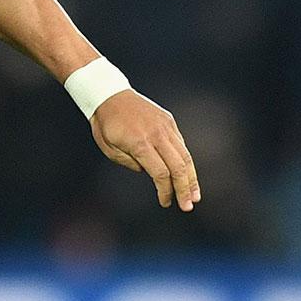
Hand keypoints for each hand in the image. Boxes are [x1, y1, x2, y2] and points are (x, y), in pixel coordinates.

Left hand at [91, 90, 199, 210]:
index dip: (165, 190)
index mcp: (139, 143)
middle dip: (185, 189)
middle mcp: (157, 134)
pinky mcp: (169, 121)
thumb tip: (152, 173)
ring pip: (185, 155)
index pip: (160, 173)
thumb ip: (131, 163)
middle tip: (188, 206)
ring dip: (192, 177)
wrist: (109, 94)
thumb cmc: (105, 124)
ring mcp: (166, 126)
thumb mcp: (109, 149)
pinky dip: (186, 161)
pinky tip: (188, 175)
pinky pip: (181, 144)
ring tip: (195, 195)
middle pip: (178, 166)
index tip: (165, 203)